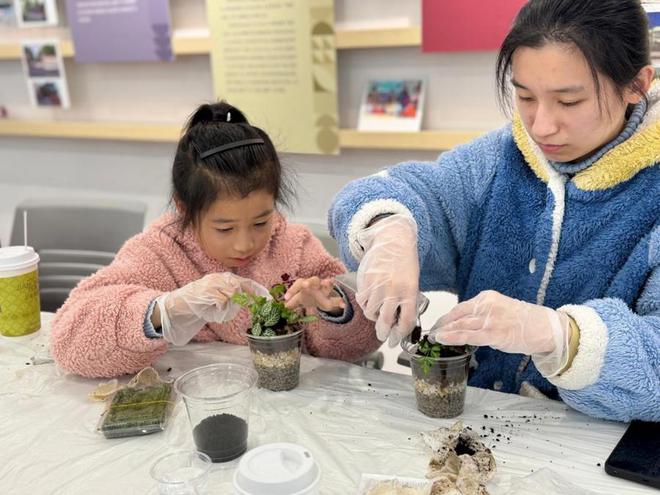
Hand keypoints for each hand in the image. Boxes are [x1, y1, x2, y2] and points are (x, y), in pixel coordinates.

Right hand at [155, 272, 268, 345]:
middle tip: (254, 307)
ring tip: (221, 308)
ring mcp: (211, 283)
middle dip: (248, 297)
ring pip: (231, 292)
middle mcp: (219, 278)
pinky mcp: (205, 291)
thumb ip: (232, 297)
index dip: (256, 290)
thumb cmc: (200, 303)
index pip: (245, 282)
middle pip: (240, 285)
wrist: (178, 305)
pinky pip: (221, 299)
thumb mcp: (219, 298)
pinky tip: (216, 309)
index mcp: (224, 278)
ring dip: (230, 303)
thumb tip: (249, 302)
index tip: (268, 299)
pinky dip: (221, 306)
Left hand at [284, 276, 344, 314]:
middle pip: (314, 280)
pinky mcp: (333, 298)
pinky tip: (343, 305)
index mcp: (306, 285)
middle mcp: (316, 285)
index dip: (292, 290)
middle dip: (310, 282)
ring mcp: (325, 290)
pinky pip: (337, 299)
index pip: (298, 284)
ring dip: (327, 284)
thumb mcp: (301, 299)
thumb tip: (283, 306)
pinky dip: (340, 302)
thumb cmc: (310, 296)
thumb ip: (293, 302)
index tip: (286, 298)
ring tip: (328, 282)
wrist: (323, 298)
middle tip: (305, 285)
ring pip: (327, 285)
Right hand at [355, 214, 419, 346]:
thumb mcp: (412, 282)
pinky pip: (362, 301)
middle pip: (385, 321)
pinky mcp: (365, 281)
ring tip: (377, 312)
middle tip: (383, 336)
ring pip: (371, 312)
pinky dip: (365, 305)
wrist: (393, 240)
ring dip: (374, 316)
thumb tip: (398, 322)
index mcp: (409, 291)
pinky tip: (370, 301)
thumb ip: (407, 301)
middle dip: (383, 333)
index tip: (397, 338)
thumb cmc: (405, 262)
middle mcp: (393, 290)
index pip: (406, 321)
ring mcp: (377, 286)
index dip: (401, 334)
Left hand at [429, 290, 570, 374]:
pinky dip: (452, 337)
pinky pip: (468, 335)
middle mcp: (486, 305)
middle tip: (431, 333)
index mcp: (487, 298)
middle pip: (457, 315)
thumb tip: (464, 326)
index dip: (446, 318)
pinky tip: (442, 339)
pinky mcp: (494, 333)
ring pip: (460, 325)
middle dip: (442, 325)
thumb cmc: (524, 321)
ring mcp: (490, 319)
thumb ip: (482, 315)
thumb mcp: (500, 310)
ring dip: (444, 332)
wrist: (546, 328)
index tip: (437, 325)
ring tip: (433, 338)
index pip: (461, 307)